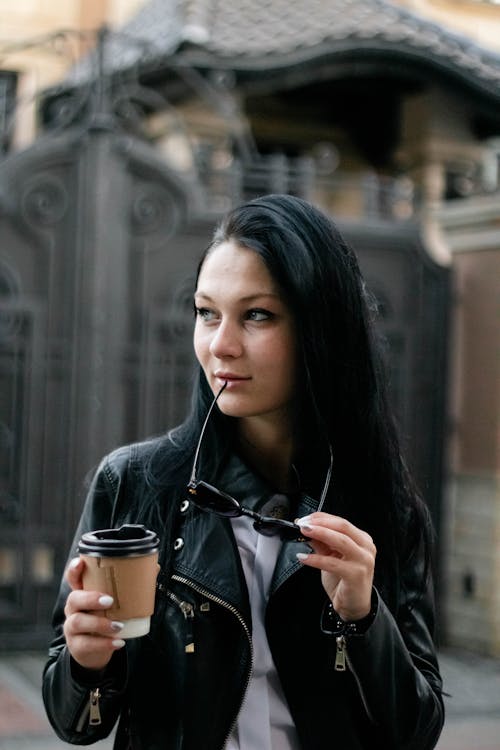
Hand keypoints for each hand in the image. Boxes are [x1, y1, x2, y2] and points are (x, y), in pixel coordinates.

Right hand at [63, 557, 125, 671]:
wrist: (95, 651)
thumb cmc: (105, 619)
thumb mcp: (113, 604)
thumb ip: (129, 587)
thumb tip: (154, 567)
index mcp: (82, 593)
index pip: (73, 578)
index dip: (74, 570)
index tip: (81, 562)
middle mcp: (73, 608)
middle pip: (74, 598)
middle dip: (90, 598)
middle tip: (110, 600)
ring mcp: (71, 628)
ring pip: (78, 622)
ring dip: (99, 623)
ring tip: (118, 625)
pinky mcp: (76, 645)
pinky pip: (85, 644)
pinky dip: (103, 644)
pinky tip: (118, 642)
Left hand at [296, 512, 375, 621]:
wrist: (354, 606)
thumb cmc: (344, 580)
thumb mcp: (331, 556)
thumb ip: (321, 542)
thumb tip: (306, 528)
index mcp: (362, 539)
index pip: (341, 522)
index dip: (321, 518)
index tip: (305, 519)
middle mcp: (366, 547)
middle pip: (343, 527)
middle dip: (321, 523)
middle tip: (303, 524)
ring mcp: (363, 561)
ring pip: (341, 541)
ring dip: (320, 534)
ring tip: (304, 533)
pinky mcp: (356, 575)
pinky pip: (333, 563)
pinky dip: (316, 559)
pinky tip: (304, 557)